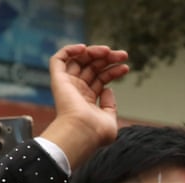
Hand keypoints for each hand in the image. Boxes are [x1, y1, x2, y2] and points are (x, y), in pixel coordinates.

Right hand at [41, 44, 129, 168]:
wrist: (83, 132)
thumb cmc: (97, 132)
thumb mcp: (110, 119)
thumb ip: (110, 105)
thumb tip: (108, 89)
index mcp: (87, 100)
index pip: (101, 79)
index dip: (113, 71)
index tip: (126, 67)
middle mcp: (77, 90)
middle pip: (92, 67)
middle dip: (108, 59)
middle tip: (123, 55)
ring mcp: (68, 84)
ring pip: (79, 60)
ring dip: (94, 52)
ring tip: (109, 51)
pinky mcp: (58, 80)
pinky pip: (58, 59)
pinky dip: (69, 50)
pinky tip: (84, 48)